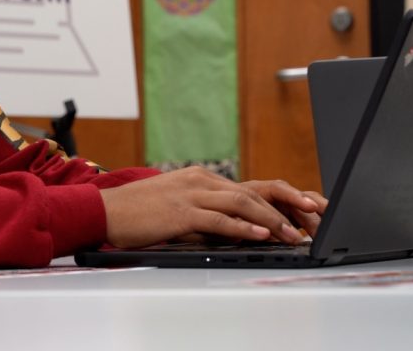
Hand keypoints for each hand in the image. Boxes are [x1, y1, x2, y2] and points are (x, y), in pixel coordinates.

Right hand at [98, 167, 324, 248]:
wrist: (103, 211)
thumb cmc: (137, 212)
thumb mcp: (175, 204)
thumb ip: (203, 209)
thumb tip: (232, 227)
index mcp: (199, 178)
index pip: (249, 188)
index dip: (278, 201)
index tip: (300, 213)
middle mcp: (199, 181)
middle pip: (252, 192)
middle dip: (285, 209)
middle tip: (308, 223)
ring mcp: (190, 195)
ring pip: (241, 203)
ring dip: (271, 221)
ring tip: (292, 235)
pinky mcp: (181, 212)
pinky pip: (219, 219)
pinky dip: (243, 227)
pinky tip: (260, 235)